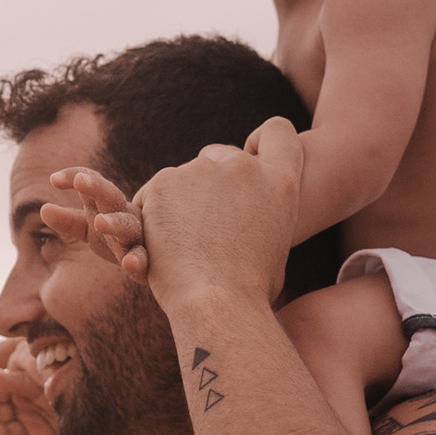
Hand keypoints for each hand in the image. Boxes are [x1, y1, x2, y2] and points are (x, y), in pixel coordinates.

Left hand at [46, 167, 148, 281]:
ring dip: (114, 224)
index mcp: (109, 205)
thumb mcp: (91, 230)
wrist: (161, 260)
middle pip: (110, 197)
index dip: (75, 176)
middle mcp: (124, 215)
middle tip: (80, 180)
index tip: (53, 179)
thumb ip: (69, 220)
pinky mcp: (146, 261)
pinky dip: (137, 262)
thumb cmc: (119, 239)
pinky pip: (142, 260)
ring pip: (127, 227)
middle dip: (96, 187)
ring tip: (100, 223)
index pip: (93, 183)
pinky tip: (129, 266)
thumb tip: (43, 208)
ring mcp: (137, 236)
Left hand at [135, 116, 305, 309]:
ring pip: (184, 177)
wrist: (216, 303)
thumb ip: (264, 214)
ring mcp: (202, 171)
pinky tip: (160, 245)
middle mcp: (243, 167)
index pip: (278, 132)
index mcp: (281, 182)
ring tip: (182, 247)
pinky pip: (155, 193)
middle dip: (210, 182)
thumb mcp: (275, 245)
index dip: (261, 141)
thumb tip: (249, 213)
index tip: (250, 157)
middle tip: (204, 225)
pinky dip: (154, 215)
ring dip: (180, 203)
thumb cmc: (250, 290)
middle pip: (222, 156)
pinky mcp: (164, 181)